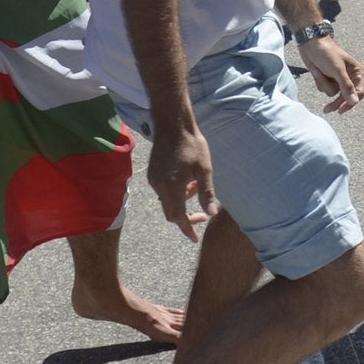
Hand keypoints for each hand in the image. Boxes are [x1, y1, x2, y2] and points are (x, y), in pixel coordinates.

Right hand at [146, 119, 216, 240]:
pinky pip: (163, 192)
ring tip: (197, 186)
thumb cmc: (192, 145)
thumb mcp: (205, 169)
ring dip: (182, 202)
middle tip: (202, 216)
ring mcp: (153, 180)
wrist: (172, 125)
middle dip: (186, 218)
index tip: (195, 238)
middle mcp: (159, 186)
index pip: (178, 217)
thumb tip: (211, 214)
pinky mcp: (152, 174)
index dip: (187, 228)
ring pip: (167, 202)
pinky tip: (187, 180)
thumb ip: (207, 193)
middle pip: (171, 213)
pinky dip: (176, 193)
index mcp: (173, 186)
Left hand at [298, 36, 363, 112]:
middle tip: (326, 109)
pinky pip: (324, 89)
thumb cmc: (327, 53)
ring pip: (333, 93)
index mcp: (357, 72)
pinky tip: (317, 71)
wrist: (310, 44)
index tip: (341, 110)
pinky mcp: (328, 79)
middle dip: (335, 101)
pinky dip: (319, 82)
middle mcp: (349, 77)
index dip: (350, 103)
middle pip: (345, 97)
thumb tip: (354, 102)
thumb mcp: (337, 70)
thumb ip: (346, 86)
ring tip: (319, 72)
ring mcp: (338, 78)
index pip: (358, 93)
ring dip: (324, 85)